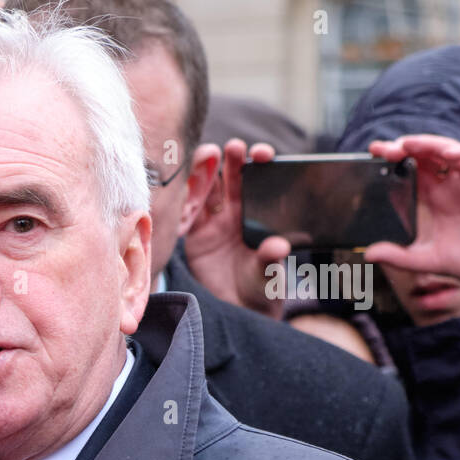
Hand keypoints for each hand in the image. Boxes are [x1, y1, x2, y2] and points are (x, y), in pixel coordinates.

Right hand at [182, 139, 290, 315]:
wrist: (234, 312)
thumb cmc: (259, 289)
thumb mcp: (268, 275)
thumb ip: (270, 259)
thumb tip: (278, 247)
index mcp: (256, 214)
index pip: (258, 182)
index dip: (259, 164)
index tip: (261, 154)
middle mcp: (234, 213)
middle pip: (230, 177)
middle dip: (231, 159)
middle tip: (233, 148)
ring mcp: (211, 222)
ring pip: (205, 189)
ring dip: (203, 172)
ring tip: (206, 156)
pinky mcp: (191, 236)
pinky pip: (184, 213)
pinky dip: (182, 199)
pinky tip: (181, 186)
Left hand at [365, 134, 459, 285]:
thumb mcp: (429, 260)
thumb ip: (399, 257)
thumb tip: (368, 254)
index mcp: (437, 198)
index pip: (412, 171)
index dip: (395, 160)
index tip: (374, 153)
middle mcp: (455, 185)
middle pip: (429, 156)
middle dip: (407, 148)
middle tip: (385, 149)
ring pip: (453, 152)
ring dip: (431, 145)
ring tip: (409, 144)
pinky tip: (449, 154)